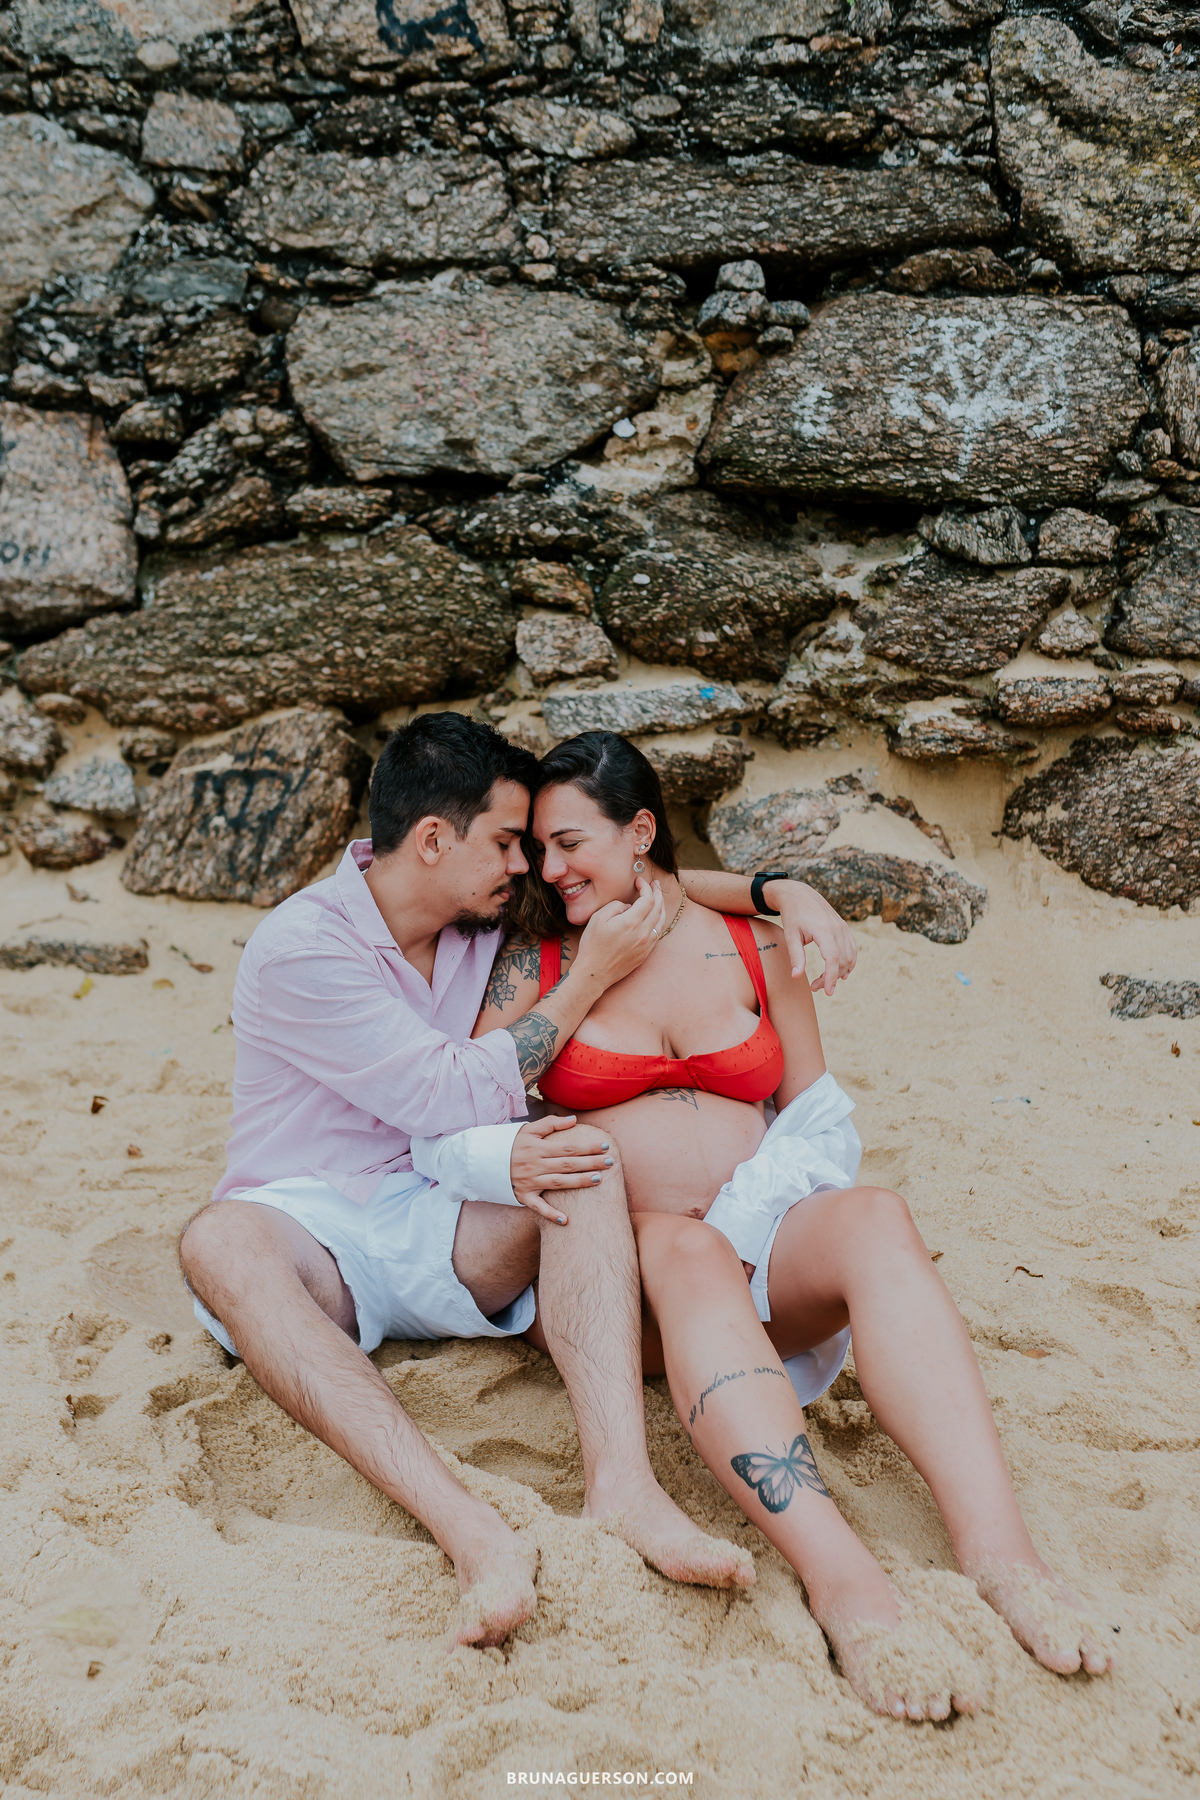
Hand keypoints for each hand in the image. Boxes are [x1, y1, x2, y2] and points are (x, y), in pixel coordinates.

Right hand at [509, 1114, 613, 1222]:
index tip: (605, 1145)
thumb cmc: (510, 1143)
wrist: (484, 1160)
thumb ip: (551, 1124)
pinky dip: (550, 1214)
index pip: (568, 1147)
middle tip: (611, 1161)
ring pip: (558, 1183)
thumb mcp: (528, 1129)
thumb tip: (574, 1119)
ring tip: (598, 1179)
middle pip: (568, 1164)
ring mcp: (529, 1182)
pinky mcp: (523, 1196)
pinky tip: (566, 1220)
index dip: (588, 1146)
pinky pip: (538, 1207)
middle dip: (591, 1162)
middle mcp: (535, 1165)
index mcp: (538, 1148)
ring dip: (579, 1182)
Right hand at [572, 876, 666, 990]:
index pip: (647, 899)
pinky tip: (655, 916)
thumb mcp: (598, 918)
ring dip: (661, 906)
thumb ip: (616, 906)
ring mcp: (646, 945)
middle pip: (658, 908)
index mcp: (631, 922)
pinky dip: (658, 921)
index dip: (645, 887)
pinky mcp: (646, 953)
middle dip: (657, 893)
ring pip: (661, 921)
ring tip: (658, 898)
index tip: (639, 881)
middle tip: (654, 884)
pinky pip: (658, 933)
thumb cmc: (593, 944)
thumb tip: (629, 906)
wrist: (594, 972)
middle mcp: (643, 933)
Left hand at [764, 878, 857, 995]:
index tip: (827, 992)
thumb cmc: (792, 915)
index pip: (833, 959)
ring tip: (825, 982)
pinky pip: (852, 948)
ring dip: (840, 972)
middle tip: (815, 987)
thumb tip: (796, 977)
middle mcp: (837, 928)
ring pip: (849, 956)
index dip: (831, 977)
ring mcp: (843, 927)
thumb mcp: (790, 936)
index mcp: (824, 930)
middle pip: (841, 960)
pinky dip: (849, 962)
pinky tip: (842, 973)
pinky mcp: (844, 927)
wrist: (799, 894)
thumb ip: (796, 956)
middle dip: (831, 978)